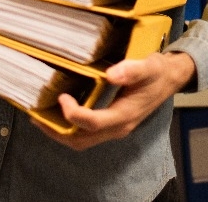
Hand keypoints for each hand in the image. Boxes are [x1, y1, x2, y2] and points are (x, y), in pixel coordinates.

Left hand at [34, 51, 195, 150]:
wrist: (170, 79)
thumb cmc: (158, 72)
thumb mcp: (149, 66)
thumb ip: (132, 70)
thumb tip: (111, 74)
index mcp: (125, 114)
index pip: (93, 122)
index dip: (74, 113)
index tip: (62, 97)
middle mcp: (118, 127)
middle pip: (81, 140)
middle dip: (57, 131)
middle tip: (37, 116)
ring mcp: (115, 128)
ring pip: (82, 141)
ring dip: (60, 133)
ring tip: (41, 118)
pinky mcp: (112, 124)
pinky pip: (86, 134)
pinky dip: (69, 128)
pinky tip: (59, 114)